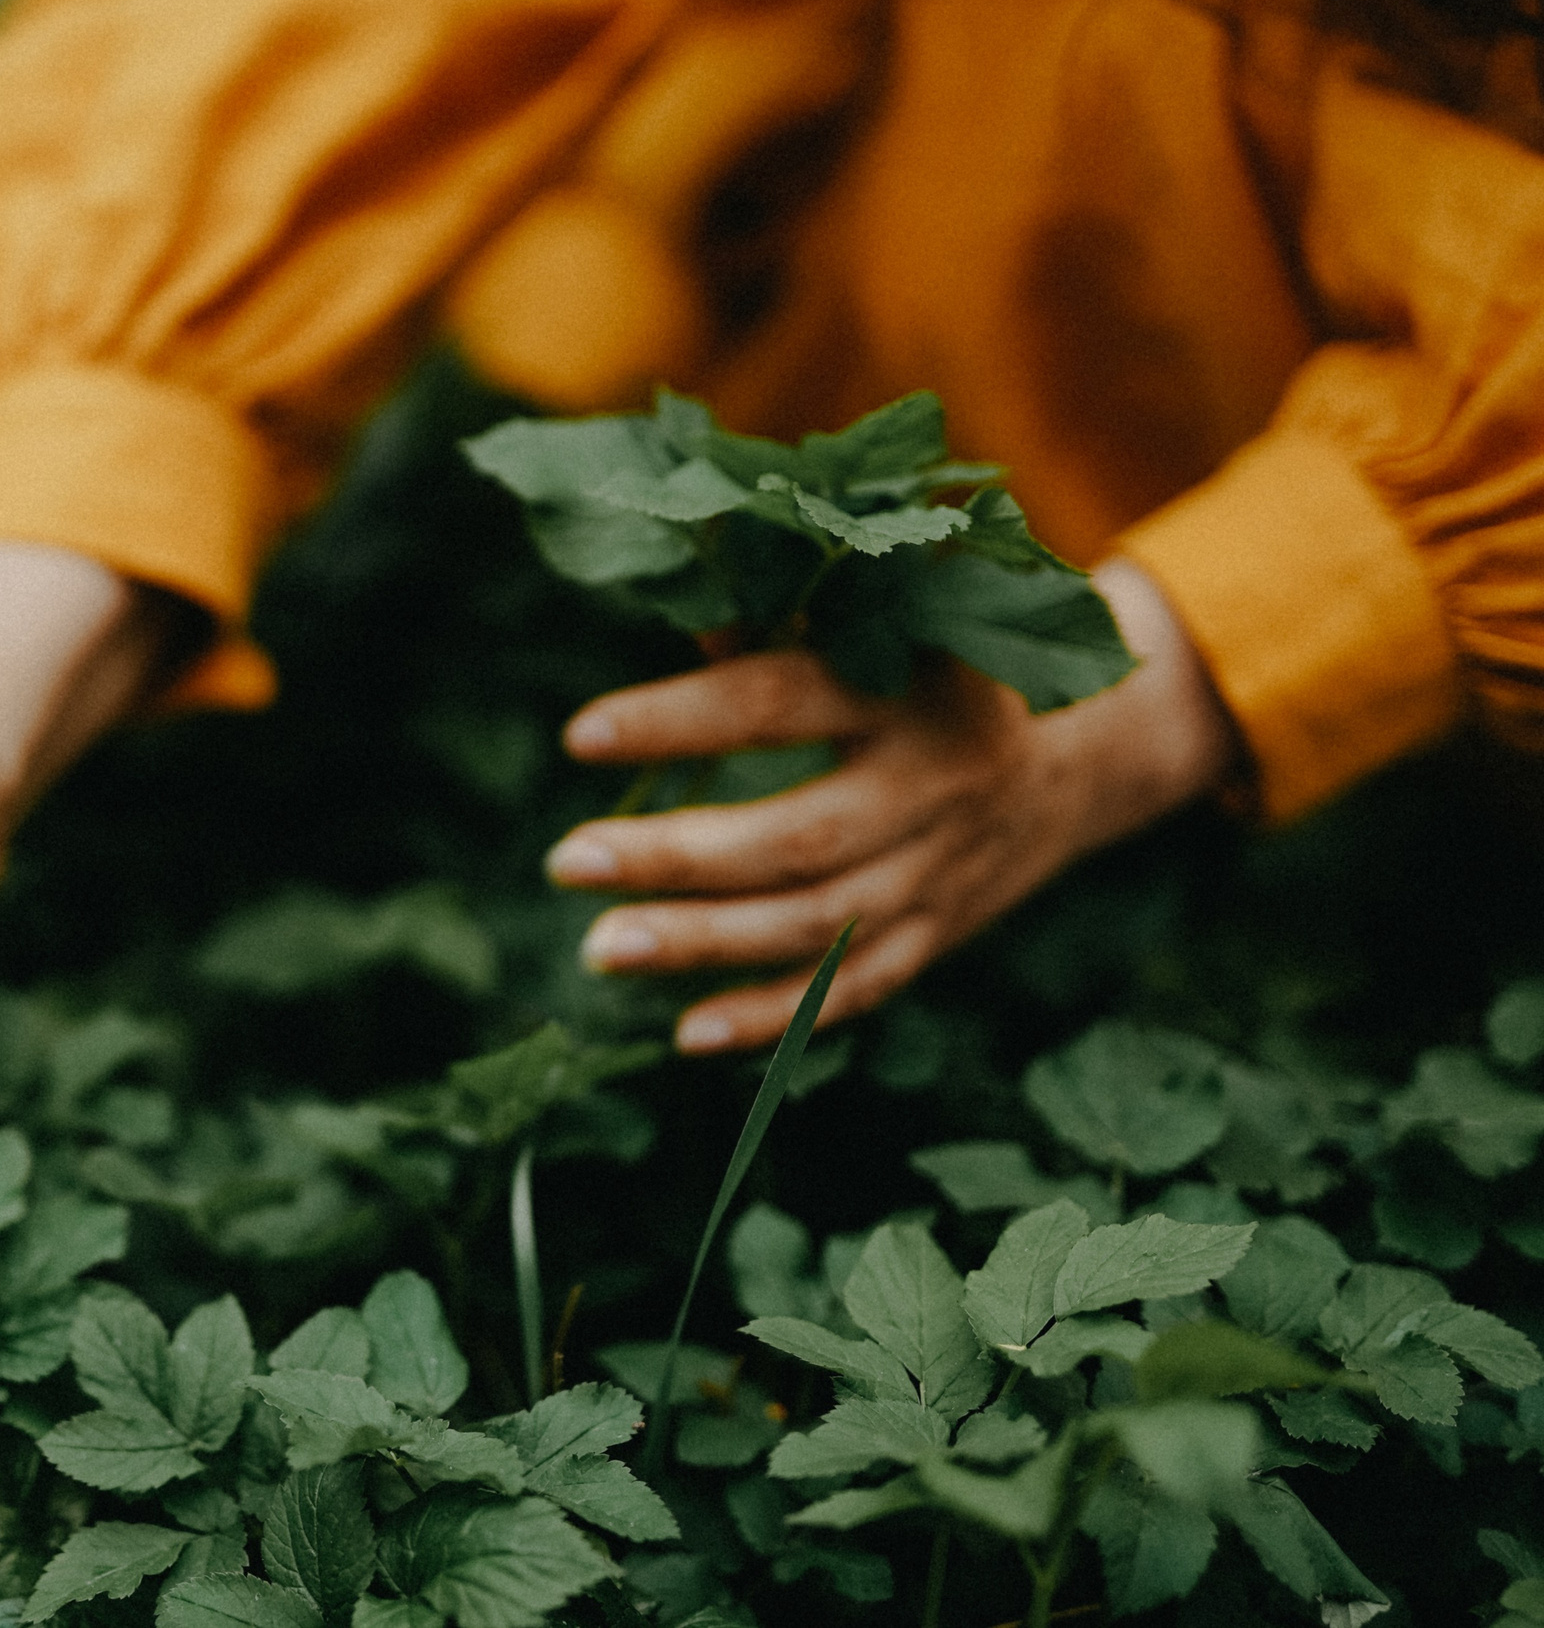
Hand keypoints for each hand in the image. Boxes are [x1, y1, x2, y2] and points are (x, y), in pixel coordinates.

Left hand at [542, 560, 1235, 1051]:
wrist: (1086, 753)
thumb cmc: (943, 664)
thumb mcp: (890, 619)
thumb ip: (787, 619)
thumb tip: (685, 618)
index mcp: (912, 687)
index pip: (778, 703)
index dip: (678, 721)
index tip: (578, 737)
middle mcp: (934, 787)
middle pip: (795, 838)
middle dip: (674, 858)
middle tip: (566, 861)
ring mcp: (942, 873)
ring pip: (817, 927)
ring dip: (703, 945)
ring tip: (599, 949)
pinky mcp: (940, 934)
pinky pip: (855, 991)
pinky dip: (773, 1020)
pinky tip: (684, 1034)